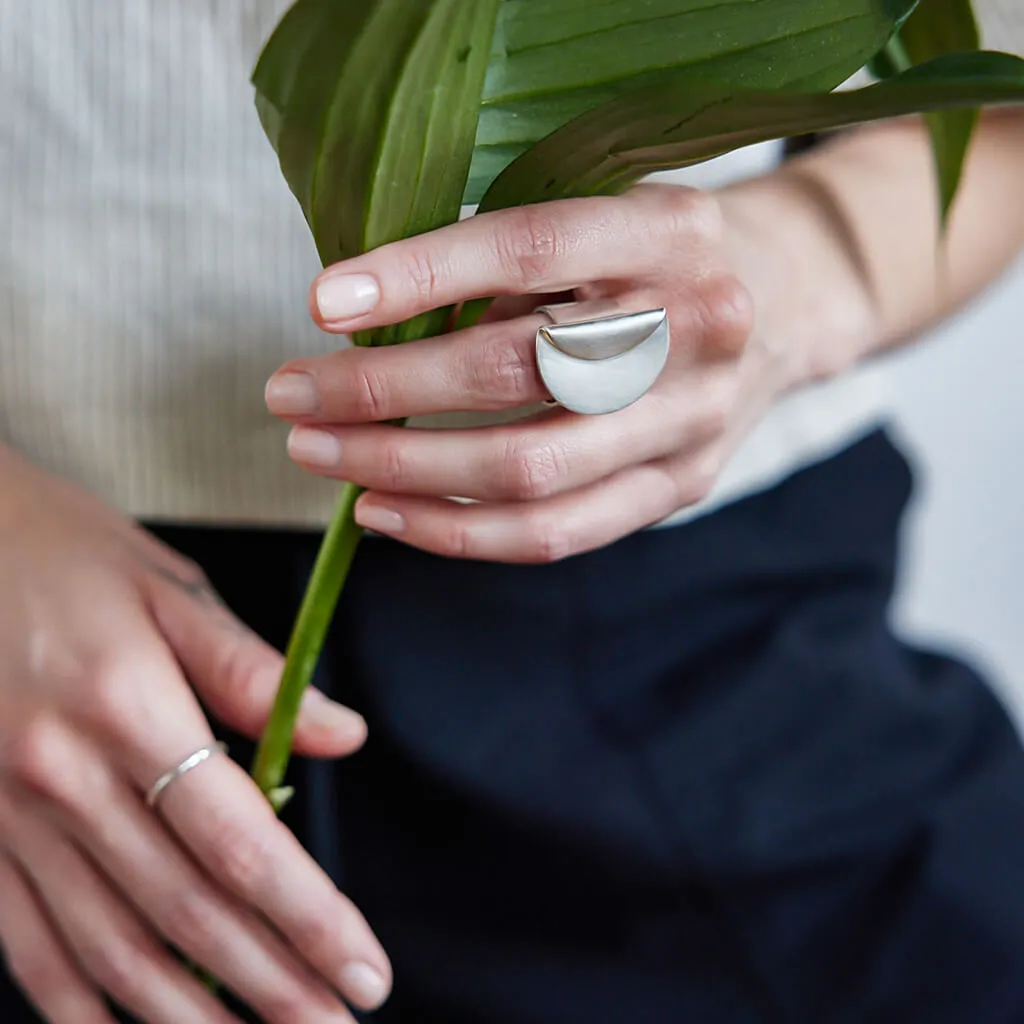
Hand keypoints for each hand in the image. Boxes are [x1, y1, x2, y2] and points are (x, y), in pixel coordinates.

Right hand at [0, 451, 390, 1022]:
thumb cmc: (65, 558)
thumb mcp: (169, 591)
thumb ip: (253, 672)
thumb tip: (341, 734)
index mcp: (128, 711)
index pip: (239, 842)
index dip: (308, 915)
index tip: (362, 966)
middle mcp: (65, 781)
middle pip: (186, 911)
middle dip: (270, 981)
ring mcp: (9, 822)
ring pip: (110, 950)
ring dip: (188, 1018)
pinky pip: (30, 948)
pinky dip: (82, 1008)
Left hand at [266, 183, 877, 561]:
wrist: (785, 303)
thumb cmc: (660, 255)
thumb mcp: (603, 216)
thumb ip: (509, 263)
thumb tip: (366, 321)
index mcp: (671, 231)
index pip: (531, 248)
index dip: (420, 278)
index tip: (321, 303)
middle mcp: (695, 328)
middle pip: (517, 373)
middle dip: (383, 392)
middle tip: (290, 396)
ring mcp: (692, 421)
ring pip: (527, 470)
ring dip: (403, 470)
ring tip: (319, 455)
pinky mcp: (680, 488)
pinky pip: (556, 533)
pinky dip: (457, 531)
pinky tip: (386, 513)